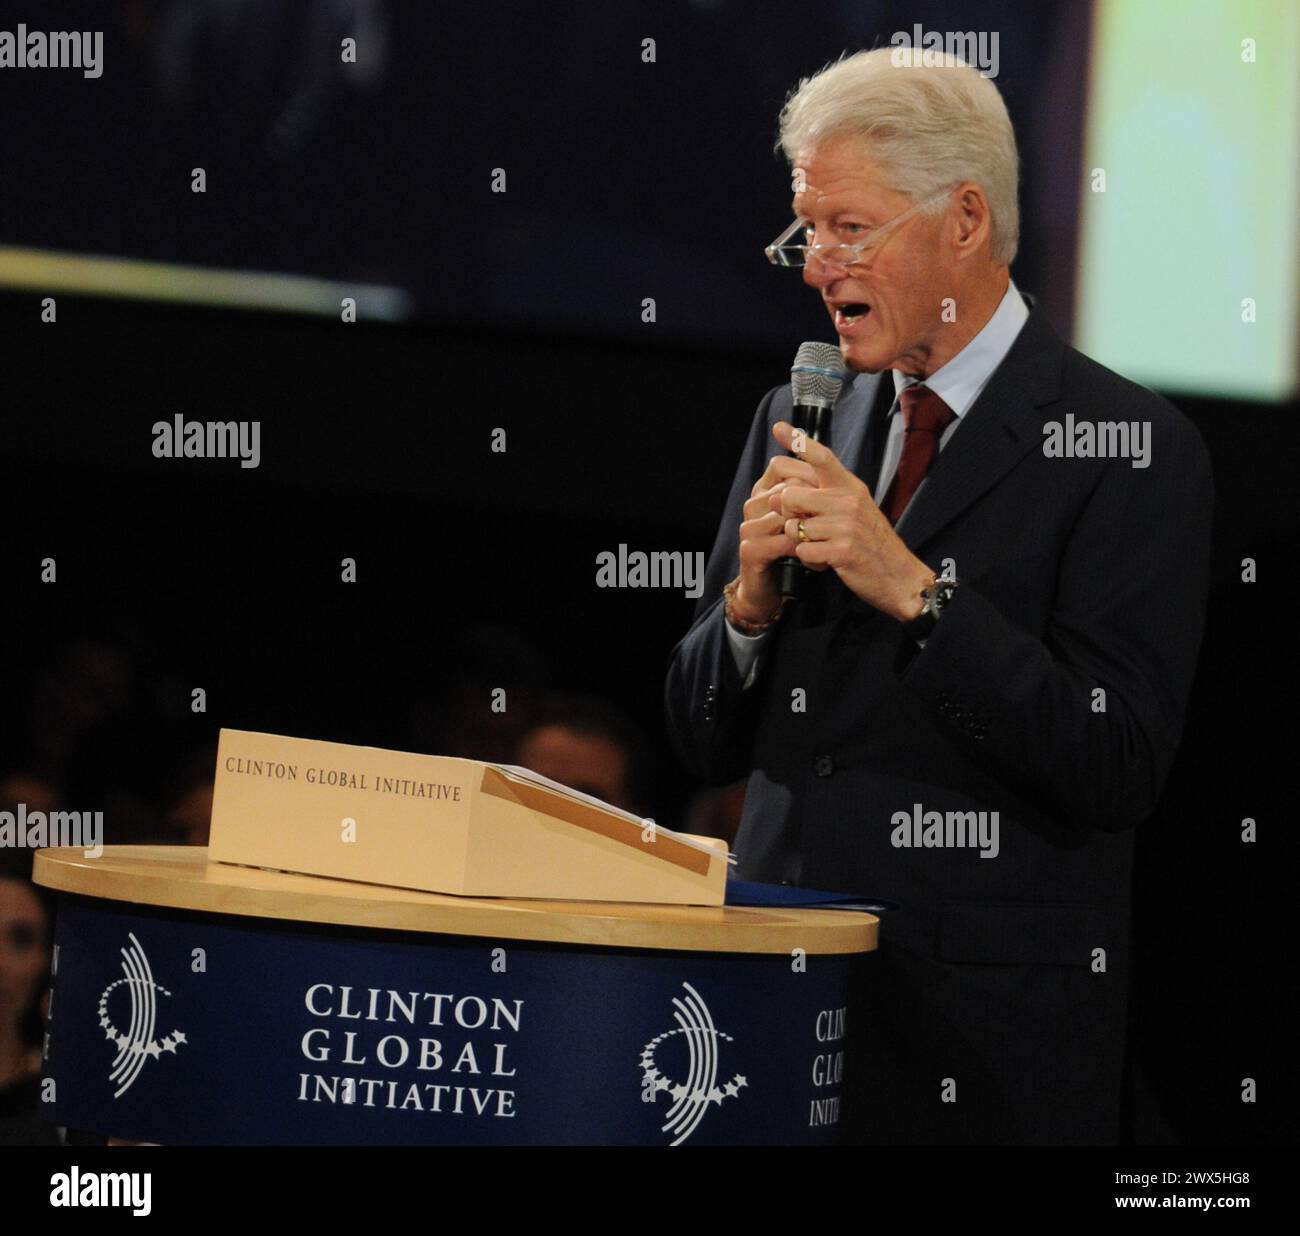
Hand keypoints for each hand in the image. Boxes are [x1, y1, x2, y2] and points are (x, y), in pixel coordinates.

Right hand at [731, 450, 826, 621]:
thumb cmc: (789, 552)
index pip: (782, 466)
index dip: (809, 477)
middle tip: (835, 523)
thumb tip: (830, 466)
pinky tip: (819, 561)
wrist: (767, 591)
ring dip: (814, 532)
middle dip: (814, 506)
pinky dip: (808, 551)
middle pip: (788, 490)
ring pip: (789, 515)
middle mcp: (752, 505)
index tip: (830, 494)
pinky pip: (786, 541)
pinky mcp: (751, 549)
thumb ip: (810, 495)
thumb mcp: (801, 520)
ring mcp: (749, 527)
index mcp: (762, 492)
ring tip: (829, 545)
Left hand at [767, 421, 933, 621]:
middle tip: (804, 526)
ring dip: (800, 541)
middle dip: (788, 514)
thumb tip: (782, 494)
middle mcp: (848, 500)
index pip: (821, 457)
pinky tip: (825, 561)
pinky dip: (808, 560)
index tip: (778, 427)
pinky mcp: (842, 550)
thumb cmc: (871, 542)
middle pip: (790, 495)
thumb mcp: (854, 510)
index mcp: (851, 486)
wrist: (899, 576)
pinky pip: (803, 550)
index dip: (799, 441)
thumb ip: (825, 497)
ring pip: (794, 526)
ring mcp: (846, 525)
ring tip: (820, 546)